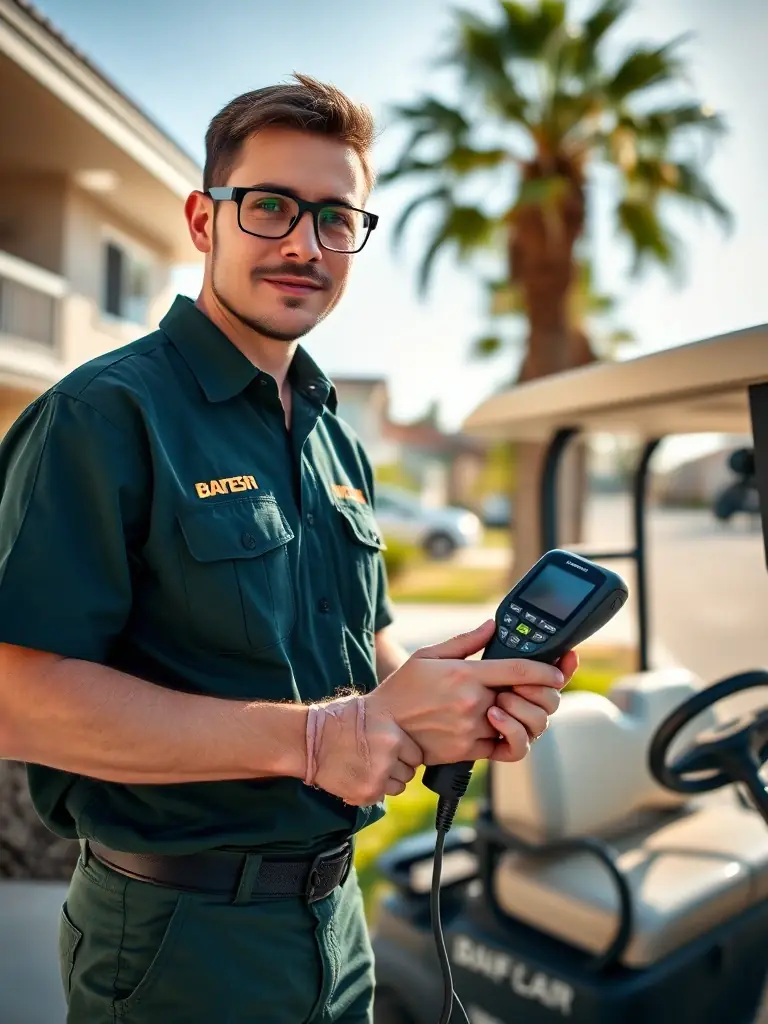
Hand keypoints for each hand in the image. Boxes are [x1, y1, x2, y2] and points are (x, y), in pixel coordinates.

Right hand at [310, 696, 423, 805]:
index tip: (395, 752)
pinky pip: (380, 797)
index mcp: (394, 737)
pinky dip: (372, 790)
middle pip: (408, 773)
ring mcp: (377, 780)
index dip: (406, 754)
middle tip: (380, 760)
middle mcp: (389, 760)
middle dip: (397, 768)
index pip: (417, 755)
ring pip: (397, 788)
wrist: (308, 741)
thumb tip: (406, 733)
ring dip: (387, 781)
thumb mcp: (369, 711)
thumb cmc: (336, 720)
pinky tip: (358, 777)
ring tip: (369, 769)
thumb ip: (391, 726)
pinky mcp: (365, 795)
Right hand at [366, 620, 567, 764]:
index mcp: (465, 675)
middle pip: (526, 699)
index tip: (558, 671)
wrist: (382, 728)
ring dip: (526, 718)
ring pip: (519, 725)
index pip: (519, 670)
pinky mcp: (468, 751)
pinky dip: (512, 738)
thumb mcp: (428, 656)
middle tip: (539, 691)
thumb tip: (491, 627)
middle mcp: (473, 702)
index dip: (546, 670)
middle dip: (541, 695)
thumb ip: (465, 641)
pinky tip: (506, 728)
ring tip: (518, 709)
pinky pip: (505, 748)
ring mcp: (472, 729)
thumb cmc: (402, 690)